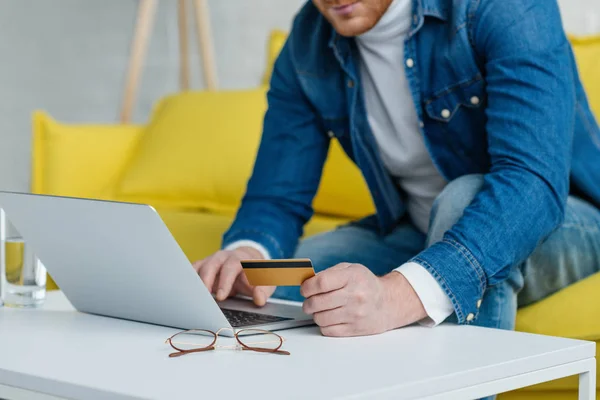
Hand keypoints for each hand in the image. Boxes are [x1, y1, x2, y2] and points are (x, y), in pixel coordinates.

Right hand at [193, 247, 275, 305]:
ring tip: (192, 297)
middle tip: (205, 297)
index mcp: (240, 259)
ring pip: (199, 268)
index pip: (231, 267)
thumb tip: (260, 300)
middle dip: (207, 281)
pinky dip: (187, 280)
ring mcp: (211, 261)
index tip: (222, 296)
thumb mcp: (264, 282)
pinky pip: (191, 271)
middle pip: (212, 265)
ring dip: (194, 282)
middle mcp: (223, 257)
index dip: (225, 281)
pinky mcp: (201, 267)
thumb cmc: (255, 275)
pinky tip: (183, 292)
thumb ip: (263, 290)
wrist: (247, 263)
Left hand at [301, 263, 426, 336]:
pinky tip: (330, 318)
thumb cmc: (365, 284)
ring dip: (316, 314)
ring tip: (321, 309)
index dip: (307, 287)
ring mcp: (355, 314)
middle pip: (317, 302)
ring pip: (320, 318)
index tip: (305, 289)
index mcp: (352, 277)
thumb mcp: (350, 269)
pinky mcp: (355, 329)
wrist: (388, 303)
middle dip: (308, 302)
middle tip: (310, 301)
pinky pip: (328, 330)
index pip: (321, 283)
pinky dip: (324, 325)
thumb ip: (329, 273)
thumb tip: (307, 283)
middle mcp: (355, 296)